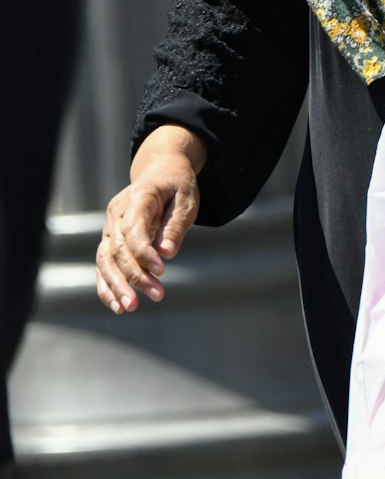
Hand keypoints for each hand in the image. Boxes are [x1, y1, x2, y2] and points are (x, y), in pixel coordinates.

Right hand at [96, 126, 204, 313]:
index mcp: (137, 198)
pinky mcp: (110, 240)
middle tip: (157, 295)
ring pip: (105, 260)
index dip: (144, 253)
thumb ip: (174, 226)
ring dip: (117, 285)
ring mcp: (110, 228)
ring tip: (131, 307)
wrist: (161, 171)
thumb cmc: (177, 186)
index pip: (134, 230)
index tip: (162, 271)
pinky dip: (107, 285)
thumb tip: (167, 253)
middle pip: (118, 249)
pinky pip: (103, 264)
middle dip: (134, 275)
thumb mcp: (186, 200)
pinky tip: (117, 305)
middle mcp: (116, 214)